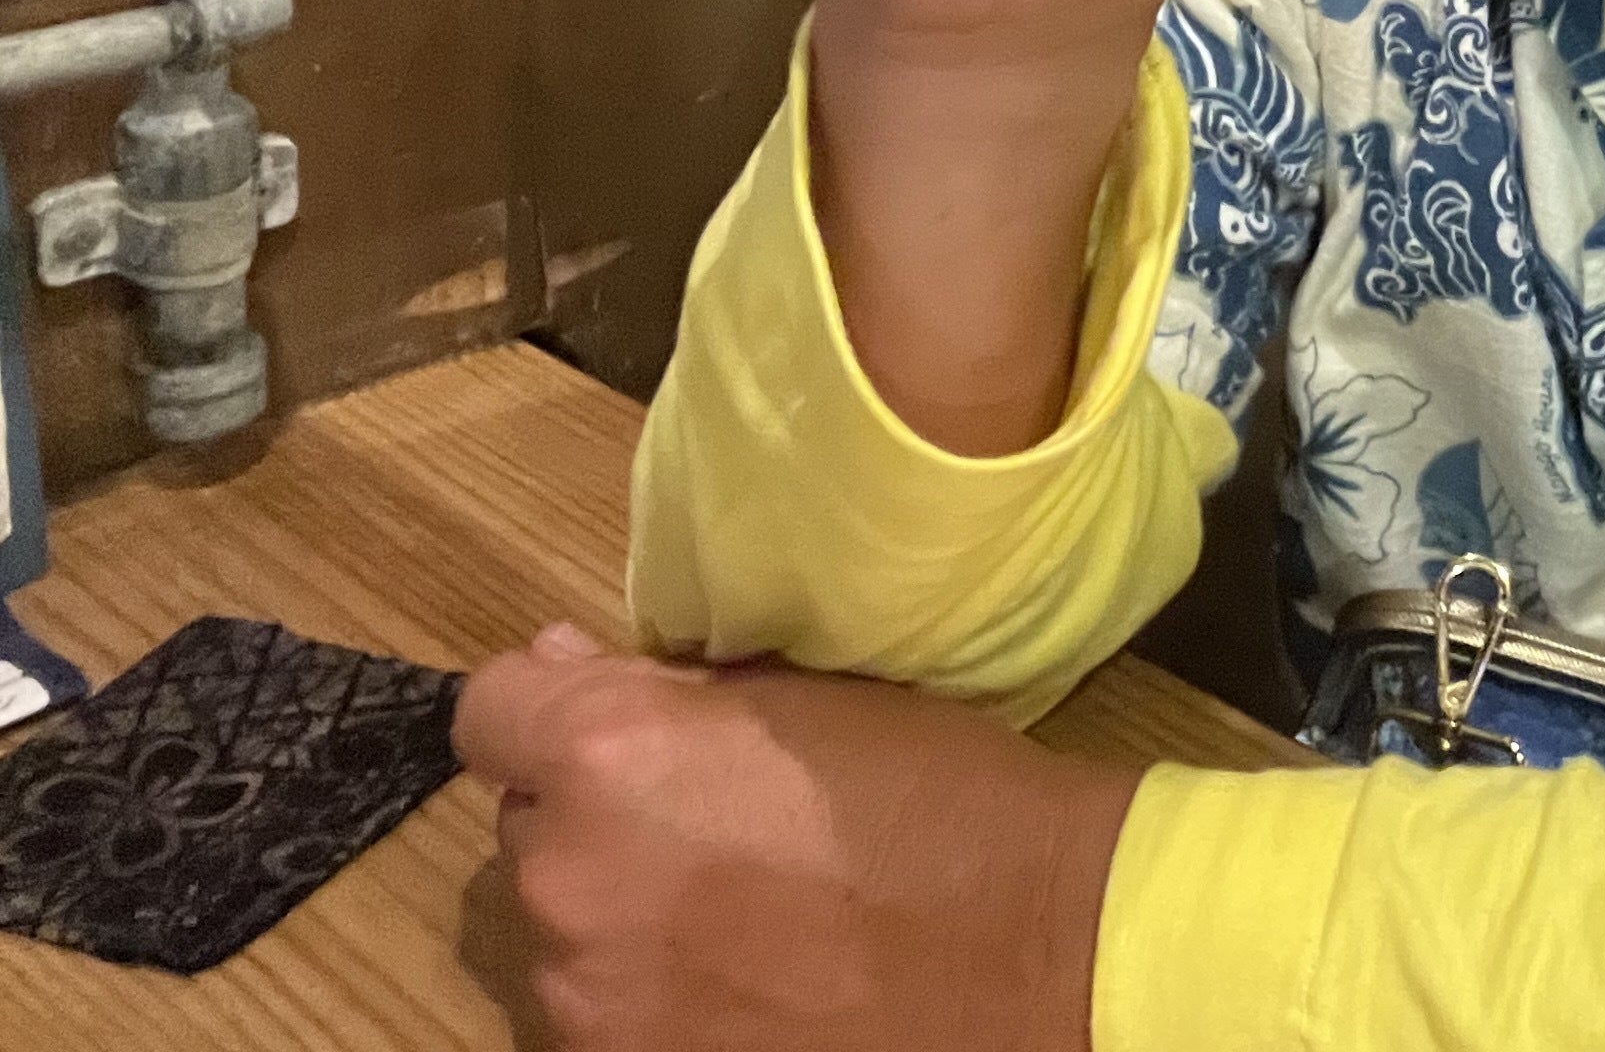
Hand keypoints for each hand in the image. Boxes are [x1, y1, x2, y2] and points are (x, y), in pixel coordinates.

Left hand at [458, 623, 1134, 1051]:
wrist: (1034, 952)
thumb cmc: (942, 802)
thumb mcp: (812, 699)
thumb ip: (675, 690)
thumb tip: (570, 672)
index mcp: (612, 752)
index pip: (490, 710)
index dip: (549, 708)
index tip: (609, 721)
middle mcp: (568, 873)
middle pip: (528, 826)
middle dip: (597, 817)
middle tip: (711, 823)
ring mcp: (585, 993)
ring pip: (558, 928)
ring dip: (619, 910)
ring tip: (739, 913)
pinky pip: (595, 1012)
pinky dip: (648, 992)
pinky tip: (744, 979)